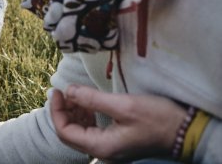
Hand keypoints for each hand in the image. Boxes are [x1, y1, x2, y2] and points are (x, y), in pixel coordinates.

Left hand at [51, 85, 186, 161]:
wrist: (185, 131)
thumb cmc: (156, 118)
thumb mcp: (123, 104)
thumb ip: (92, 99)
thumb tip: (68, 91)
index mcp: (101, 146)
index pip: (65, 131)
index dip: (56, 110)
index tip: (56, 90)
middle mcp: (103, 151)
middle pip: (70, 133)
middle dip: (63, 111)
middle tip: (62, 91)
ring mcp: (109, 148)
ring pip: (80, 131)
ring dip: (74, 112)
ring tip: (74, 95)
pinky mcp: (116, 141)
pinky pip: (92, 130)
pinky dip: (86, 116)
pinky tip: (88, 104)